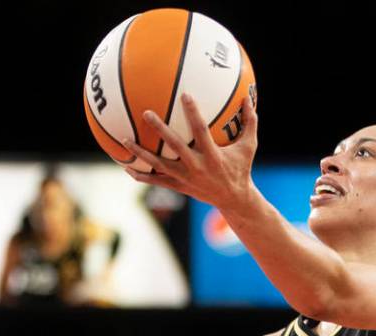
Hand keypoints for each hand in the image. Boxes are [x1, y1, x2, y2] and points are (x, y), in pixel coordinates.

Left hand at [121, 91, 258, 208]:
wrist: (234, 200)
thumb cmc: (241, 169)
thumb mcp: (249, 147)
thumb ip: (250, 122)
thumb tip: (248, 99)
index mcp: (213, 156)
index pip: (201, 131)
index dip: (193, 113)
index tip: (185, 95)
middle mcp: (197, 167)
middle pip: (174, 146)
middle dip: (160, 129)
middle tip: (146, 113)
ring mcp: (185, 178)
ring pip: (159, 165)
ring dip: (141, 153)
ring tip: (125, 140)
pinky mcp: (179, 187)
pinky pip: (157, 181)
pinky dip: (141, 175)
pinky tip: (127, 167)